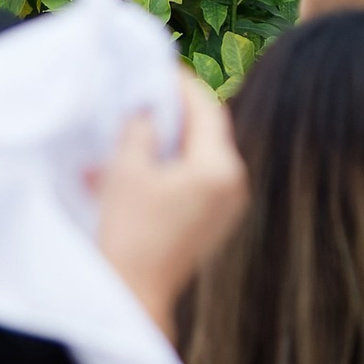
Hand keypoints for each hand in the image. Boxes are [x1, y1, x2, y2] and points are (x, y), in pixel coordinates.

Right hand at [92, 77, 246, 329]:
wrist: (133, 295)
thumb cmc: (129, 231)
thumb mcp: (127, 170)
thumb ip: (141, 128)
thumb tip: (148, 106)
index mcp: (221, 168)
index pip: (207, 109)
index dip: (182, 85)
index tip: (160, 68)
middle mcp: (235, 184)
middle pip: (208, 131)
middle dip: (176, 112)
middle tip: (148, 93)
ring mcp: (228, 205)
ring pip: (200, 155)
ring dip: (171, 140)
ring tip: (140, 125)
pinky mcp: (214, 221)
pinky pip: (197, 179)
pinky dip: (173, 166)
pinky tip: (143, 161)